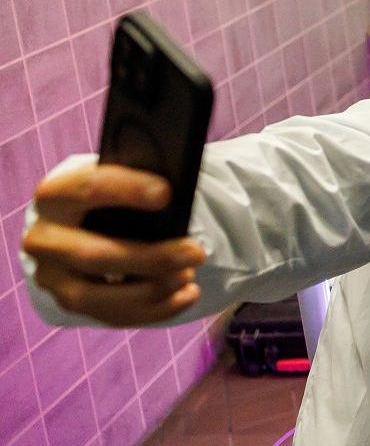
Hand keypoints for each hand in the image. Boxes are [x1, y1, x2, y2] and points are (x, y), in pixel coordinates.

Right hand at [21, 164, 206, 326]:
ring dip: (151, 291)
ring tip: (189, 277)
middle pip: (93, 256)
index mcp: (55, 196)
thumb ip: (142, 186)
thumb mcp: (122, 182)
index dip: (126, 190)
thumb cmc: (114, 197)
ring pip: (98, 297)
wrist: (85, 221)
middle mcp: (43, 239)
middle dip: (151, 258)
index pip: (86, 188)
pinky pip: (111, 315)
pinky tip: (185, 296)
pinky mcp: (68, 302)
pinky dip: (154, 309)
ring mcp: (52, 277)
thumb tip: (179, 200)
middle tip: (197, 253)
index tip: (167, 194)